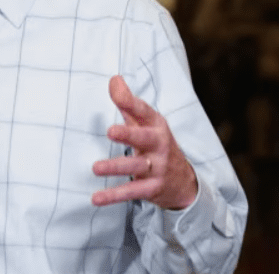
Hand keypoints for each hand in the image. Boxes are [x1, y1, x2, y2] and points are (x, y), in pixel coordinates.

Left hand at [91, 75, 197, 209]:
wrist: (184, 181)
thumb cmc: (156, 144)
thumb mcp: (146, 123)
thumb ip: (128, 103)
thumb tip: (114, 79)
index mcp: (156, 125)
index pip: (143, 111)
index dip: (130, 101)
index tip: (115, 89)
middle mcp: (159, 145)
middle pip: (143, 138)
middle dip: (128, 135)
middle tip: (110, 131)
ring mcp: (157, 167)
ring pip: (135, 167)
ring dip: (115, 167)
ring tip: (95, 168)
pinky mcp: (152, 188)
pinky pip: (131, 192)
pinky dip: (113, 196)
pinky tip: (95, 198)